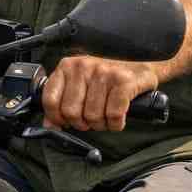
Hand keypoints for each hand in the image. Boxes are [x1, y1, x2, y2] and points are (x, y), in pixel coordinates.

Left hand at [41, 55, 160, 132]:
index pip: (50, 100)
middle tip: (90, 121)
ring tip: (105, 117)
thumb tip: (49, 124)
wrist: (141, 67)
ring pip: (92, 116)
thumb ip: (61, 101)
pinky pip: (113, 115)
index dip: (57, 118)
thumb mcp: (80, 84)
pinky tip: (117, 119)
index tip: (64, 122)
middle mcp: (83, 67)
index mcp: (68, 66)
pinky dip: (116, 123)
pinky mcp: (123, 82)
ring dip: (101, 125)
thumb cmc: (108, 77)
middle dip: (81, 124)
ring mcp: (104, 73)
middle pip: (71, 112)